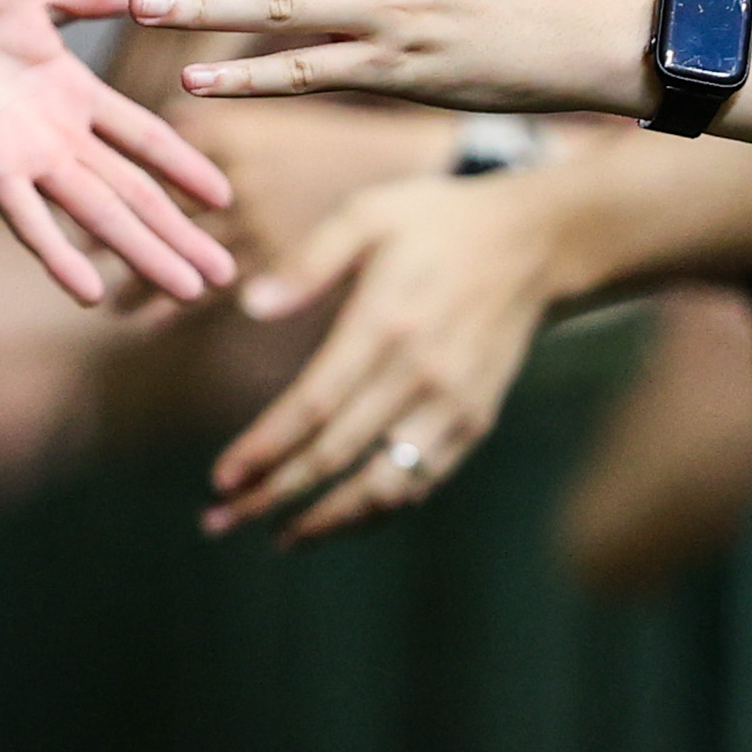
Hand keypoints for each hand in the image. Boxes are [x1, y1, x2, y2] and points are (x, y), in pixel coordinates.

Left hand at [0, 0, 239, 307]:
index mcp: (68, 88)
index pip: (141, 138)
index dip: (182, 167)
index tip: (222, 198)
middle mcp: (52, 131)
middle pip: (131, 192)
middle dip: (177, 232)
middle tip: (221, 273)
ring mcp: (22, 153)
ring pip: (97, 214)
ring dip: (142, 252)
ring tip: (185, 292)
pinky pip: (28, 220)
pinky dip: (59, 257)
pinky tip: (90, 294)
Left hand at [204, 151, 603, 539]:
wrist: (533, 242)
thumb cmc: (435, 221)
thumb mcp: (367, 214)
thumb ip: (308, 262)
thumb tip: (250, 305)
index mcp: (385, 323)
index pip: (313, 406)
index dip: (264, 448)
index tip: (221, 478)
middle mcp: (421, 375)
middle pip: (336, 455)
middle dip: (273, 495)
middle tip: (219, 521)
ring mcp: (453, 405)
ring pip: (383, 486)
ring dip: (326, 521)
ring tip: (278, 538)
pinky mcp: (476, 421)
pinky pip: (422, 481)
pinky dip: (378, 508)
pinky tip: (339, 516)